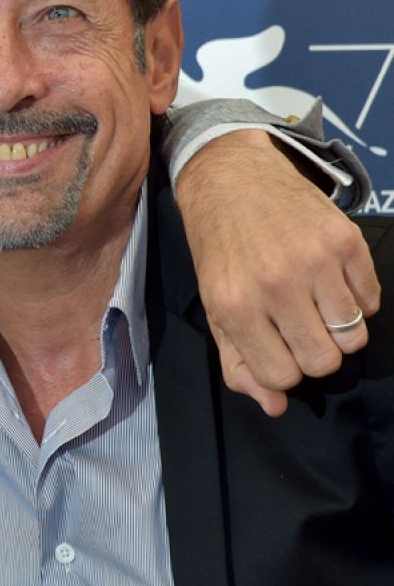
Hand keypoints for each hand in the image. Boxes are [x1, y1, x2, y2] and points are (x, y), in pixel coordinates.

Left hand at [178, 129, 378, 415]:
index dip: (285, 369)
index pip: (283, 375)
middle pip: (325, 360)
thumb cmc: (220, 249)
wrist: (232, 180)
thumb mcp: (213, 307)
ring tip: (314, 304)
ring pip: (355, 335)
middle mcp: (276, 284)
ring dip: (338, 329)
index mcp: (235, 305)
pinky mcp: (346, 240)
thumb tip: (274, 405)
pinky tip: (329, 281)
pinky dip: (356, 300)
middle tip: (299, 328)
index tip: (278, 348)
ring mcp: (315, 260)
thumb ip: (239, 362)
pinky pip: (372, 301)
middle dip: (315, 353)